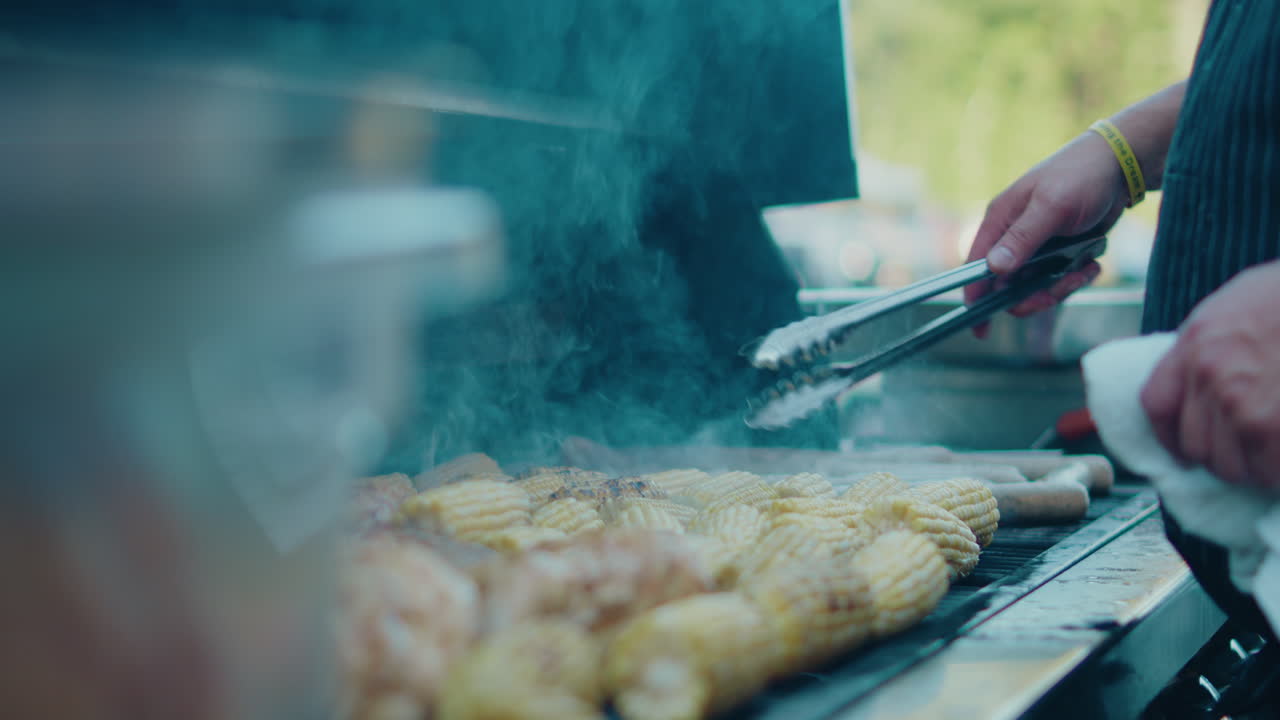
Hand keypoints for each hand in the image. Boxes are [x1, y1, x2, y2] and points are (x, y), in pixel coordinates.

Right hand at [964, 131, 1124, 331]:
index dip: (976, 298)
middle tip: (1058, 291)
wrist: (1122, 164)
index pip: (976, 267)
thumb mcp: (1051, 207)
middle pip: (1008, 286)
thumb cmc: (1082, 176)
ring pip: (1036, 286)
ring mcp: (1037, 245)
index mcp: (1000, 222)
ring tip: (1084, 270)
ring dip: (1060, 286)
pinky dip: (1075, 278)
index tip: (982, 329)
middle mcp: (1013, 236)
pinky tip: (1092, 263)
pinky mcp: (1059, 250)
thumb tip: (992, 269)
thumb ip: (1022, 239)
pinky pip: (1059, 279)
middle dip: (1033, 295)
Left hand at [1140, 261, 1279, 489]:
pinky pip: (1270, 473)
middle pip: (1197, 447)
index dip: (1171, 436)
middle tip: (1253, 448)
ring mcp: (1243, 404)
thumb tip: (1204, 384)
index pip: (1157, 405)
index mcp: (1197, 342)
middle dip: (1225, 454)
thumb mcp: (1240, 305)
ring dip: (1256, 467)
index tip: (1185, 451)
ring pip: (1233, 467)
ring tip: (1277, 449)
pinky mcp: (1275, 427)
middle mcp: (1211, 374)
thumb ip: (1214, 344)